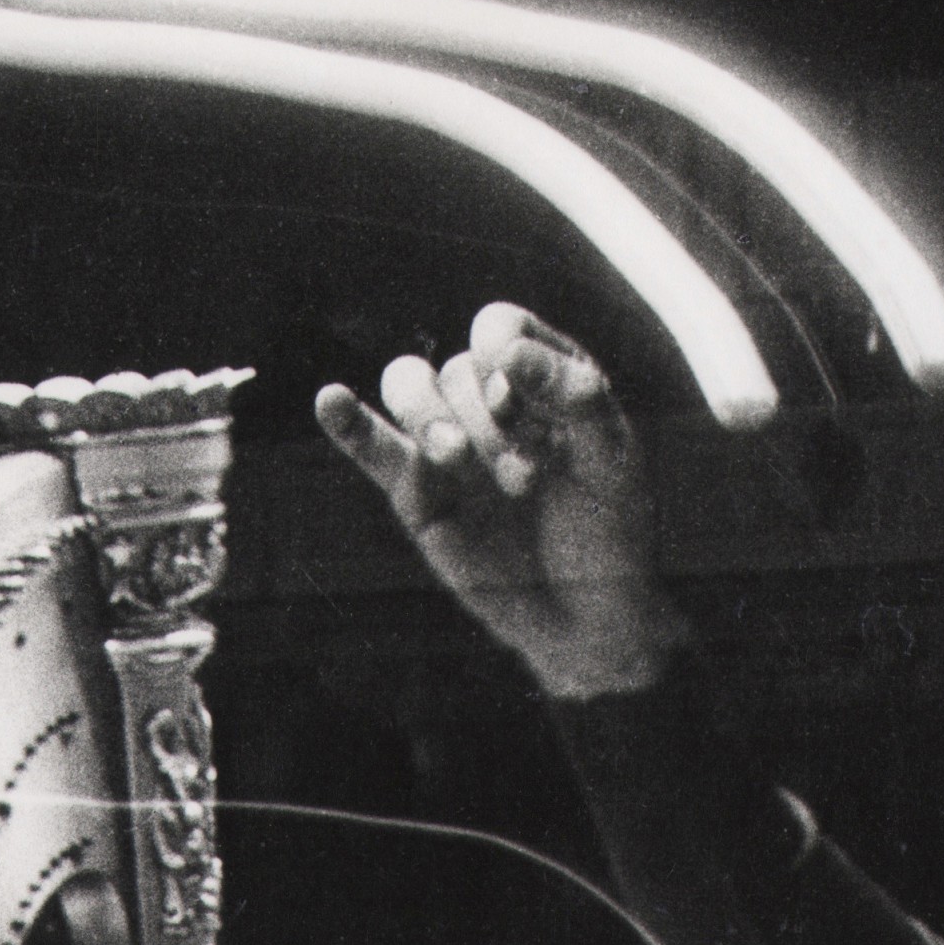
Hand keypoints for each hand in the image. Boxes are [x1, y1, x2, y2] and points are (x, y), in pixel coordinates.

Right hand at [316, 302, 689, 699]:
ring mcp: (449, 442)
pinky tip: (331, 400)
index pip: (502, 329)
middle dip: (487, 418)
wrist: (586, 616)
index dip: (504, 350)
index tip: (523, 395)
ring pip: (409, 388)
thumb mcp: (612, 458)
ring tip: (457, 456)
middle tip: (525, 478)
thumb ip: (574, 394)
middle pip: (456, 367)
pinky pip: (371, 445)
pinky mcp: (415, 490)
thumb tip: (506, 347)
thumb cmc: (610, 530)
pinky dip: (347, 421)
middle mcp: (491, 401)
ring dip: (428, 414)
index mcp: (543, 380)